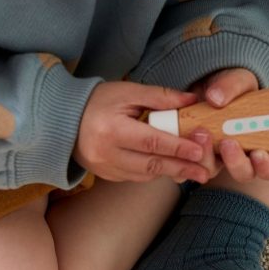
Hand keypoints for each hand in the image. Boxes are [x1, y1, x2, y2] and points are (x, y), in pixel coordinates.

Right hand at [74, 81, 211, 182]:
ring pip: (145, 175)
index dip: (178, 147)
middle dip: (181, 167)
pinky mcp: (106, 175)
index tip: (200, 150)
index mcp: (112, 129)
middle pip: (151, 164)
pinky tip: (171, 168)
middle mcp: (107, 153)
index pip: (152, 141)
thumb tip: (192, 101)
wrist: (63, 119)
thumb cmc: (97, 100)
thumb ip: (160, 97)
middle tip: (204, 171)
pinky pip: (136, 177)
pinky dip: (155, 173)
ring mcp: (105, 168)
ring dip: (171, 173)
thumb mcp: (127, 92)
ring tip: (194, 172)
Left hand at [188, 68, 268, 181]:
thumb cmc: (231, 88)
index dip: (266, 166)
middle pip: (244, 174)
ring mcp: (216, 158)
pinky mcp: (194, 155)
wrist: (204, 86)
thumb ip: (231, 87)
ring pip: (213, 171)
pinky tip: (184, 139)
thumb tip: (215, 98)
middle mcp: (241, 157)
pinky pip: (188, 165)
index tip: (258, 153)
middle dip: (236, 163)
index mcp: (262, 144)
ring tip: (202, 134)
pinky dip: (185, 156)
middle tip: (227, 143)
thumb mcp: (237, 81)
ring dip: (207, 158)